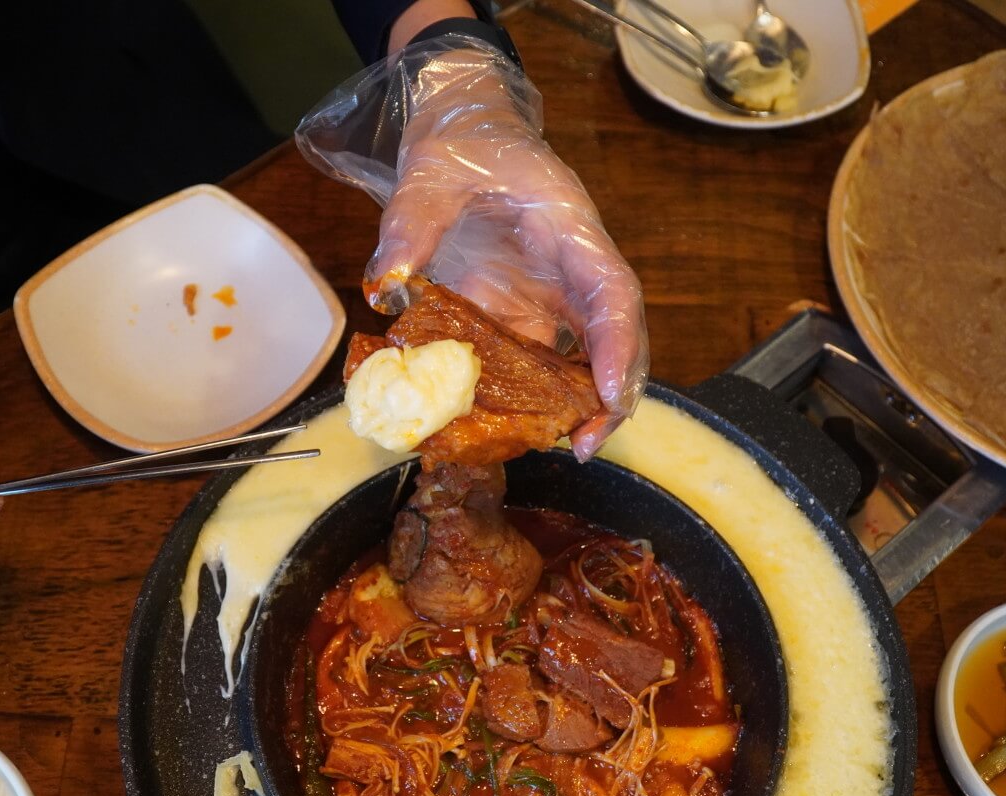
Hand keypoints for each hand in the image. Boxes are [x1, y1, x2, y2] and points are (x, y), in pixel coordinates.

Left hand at [298, 41, 648, 459]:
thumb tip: (385, 284)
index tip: (611, 394)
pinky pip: (530, 364)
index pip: (612, 293)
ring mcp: (548, 297)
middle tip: (582, 447)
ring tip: (545, 448)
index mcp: (569, 229)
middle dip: (609, 397)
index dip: (620, 346)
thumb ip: (410, 225)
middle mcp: (571, 271)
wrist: (460, 135)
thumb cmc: (462, 147)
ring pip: (578, 361)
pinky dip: (521, 399)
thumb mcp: (430, 174)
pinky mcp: (520, 314)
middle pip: (612, 340)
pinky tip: (496, 427)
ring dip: (568, 407)